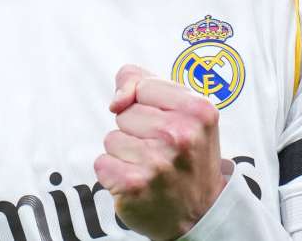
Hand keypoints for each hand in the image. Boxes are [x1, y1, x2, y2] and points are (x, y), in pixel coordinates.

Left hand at [93, 65, 229, 240]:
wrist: (199, 215)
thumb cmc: (188, 157)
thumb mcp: (186, 113)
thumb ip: (146, 84)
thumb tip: (116, 100)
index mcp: (198, 110)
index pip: (142, 85)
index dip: (145, 104)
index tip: (162, 123)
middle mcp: (180, 134)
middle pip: (124, 113)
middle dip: (136, 130)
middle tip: (161, 152)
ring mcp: (157, 161)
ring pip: (112, 138)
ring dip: (125, 153)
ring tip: (151, 168)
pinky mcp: (133, 184)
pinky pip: (102, 162)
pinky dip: (114, 173)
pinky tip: (137, 182)